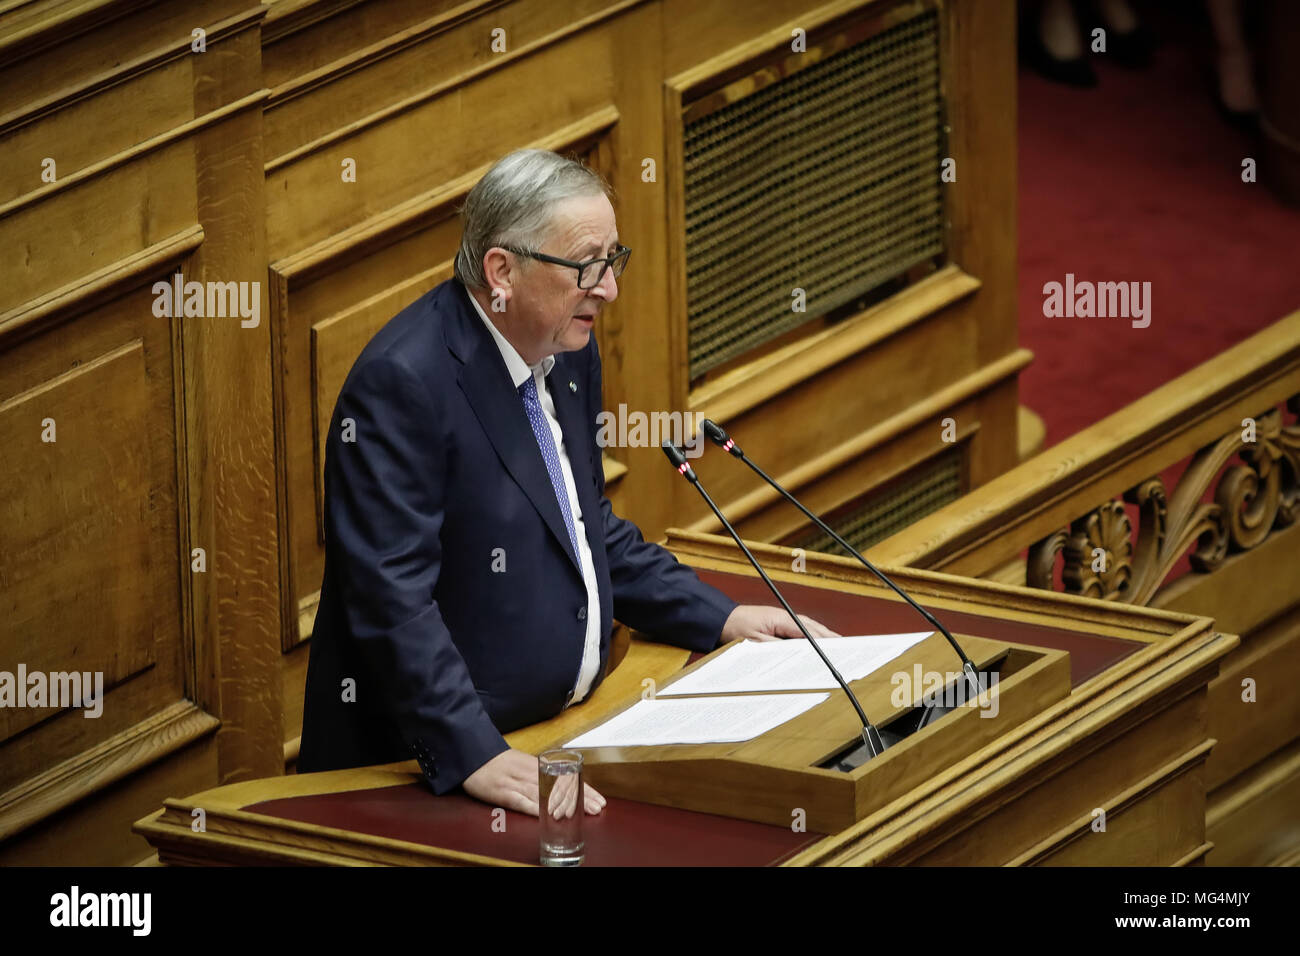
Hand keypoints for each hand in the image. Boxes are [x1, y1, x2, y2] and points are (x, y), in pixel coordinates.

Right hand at [462, 748, 605, 816]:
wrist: (473, 753)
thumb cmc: (499, 762)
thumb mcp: (524, 764)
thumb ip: (542, 775)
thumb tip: (563, 788)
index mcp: (538, 766)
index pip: (567, 779)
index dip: (584, 790)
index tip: (599, 800)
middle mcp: (531, 773)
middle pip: (559, 787)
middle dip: (580, 798)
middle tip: (596, 809)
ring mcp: (516, 782)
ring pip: (544, 794)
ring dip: (563, 805)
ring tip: (579, 814)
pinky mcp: (501, 791)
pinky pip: (519, 800)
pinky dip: (533, 807)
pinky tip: (545, 814)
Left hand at [720, 604, 840, 642]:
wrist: (723, 619)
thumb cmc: (737, 627)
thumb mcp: (755, 642)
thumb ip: (777, 648)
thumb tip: (796, 655)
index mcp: (783, 620)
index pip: (810, 633)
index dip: (826, 643)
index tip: (839, 651)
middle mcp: (788, 617)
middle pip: (816, 630)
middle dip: (831, 640)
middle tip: (847, 652)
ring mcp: (786, 620)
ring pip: (812, 630)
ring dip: (825, 639)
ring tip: (841, 649)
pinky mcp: (783, 625)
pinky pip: (804, 632)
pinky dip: (814, 638)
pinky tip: (821, 646)